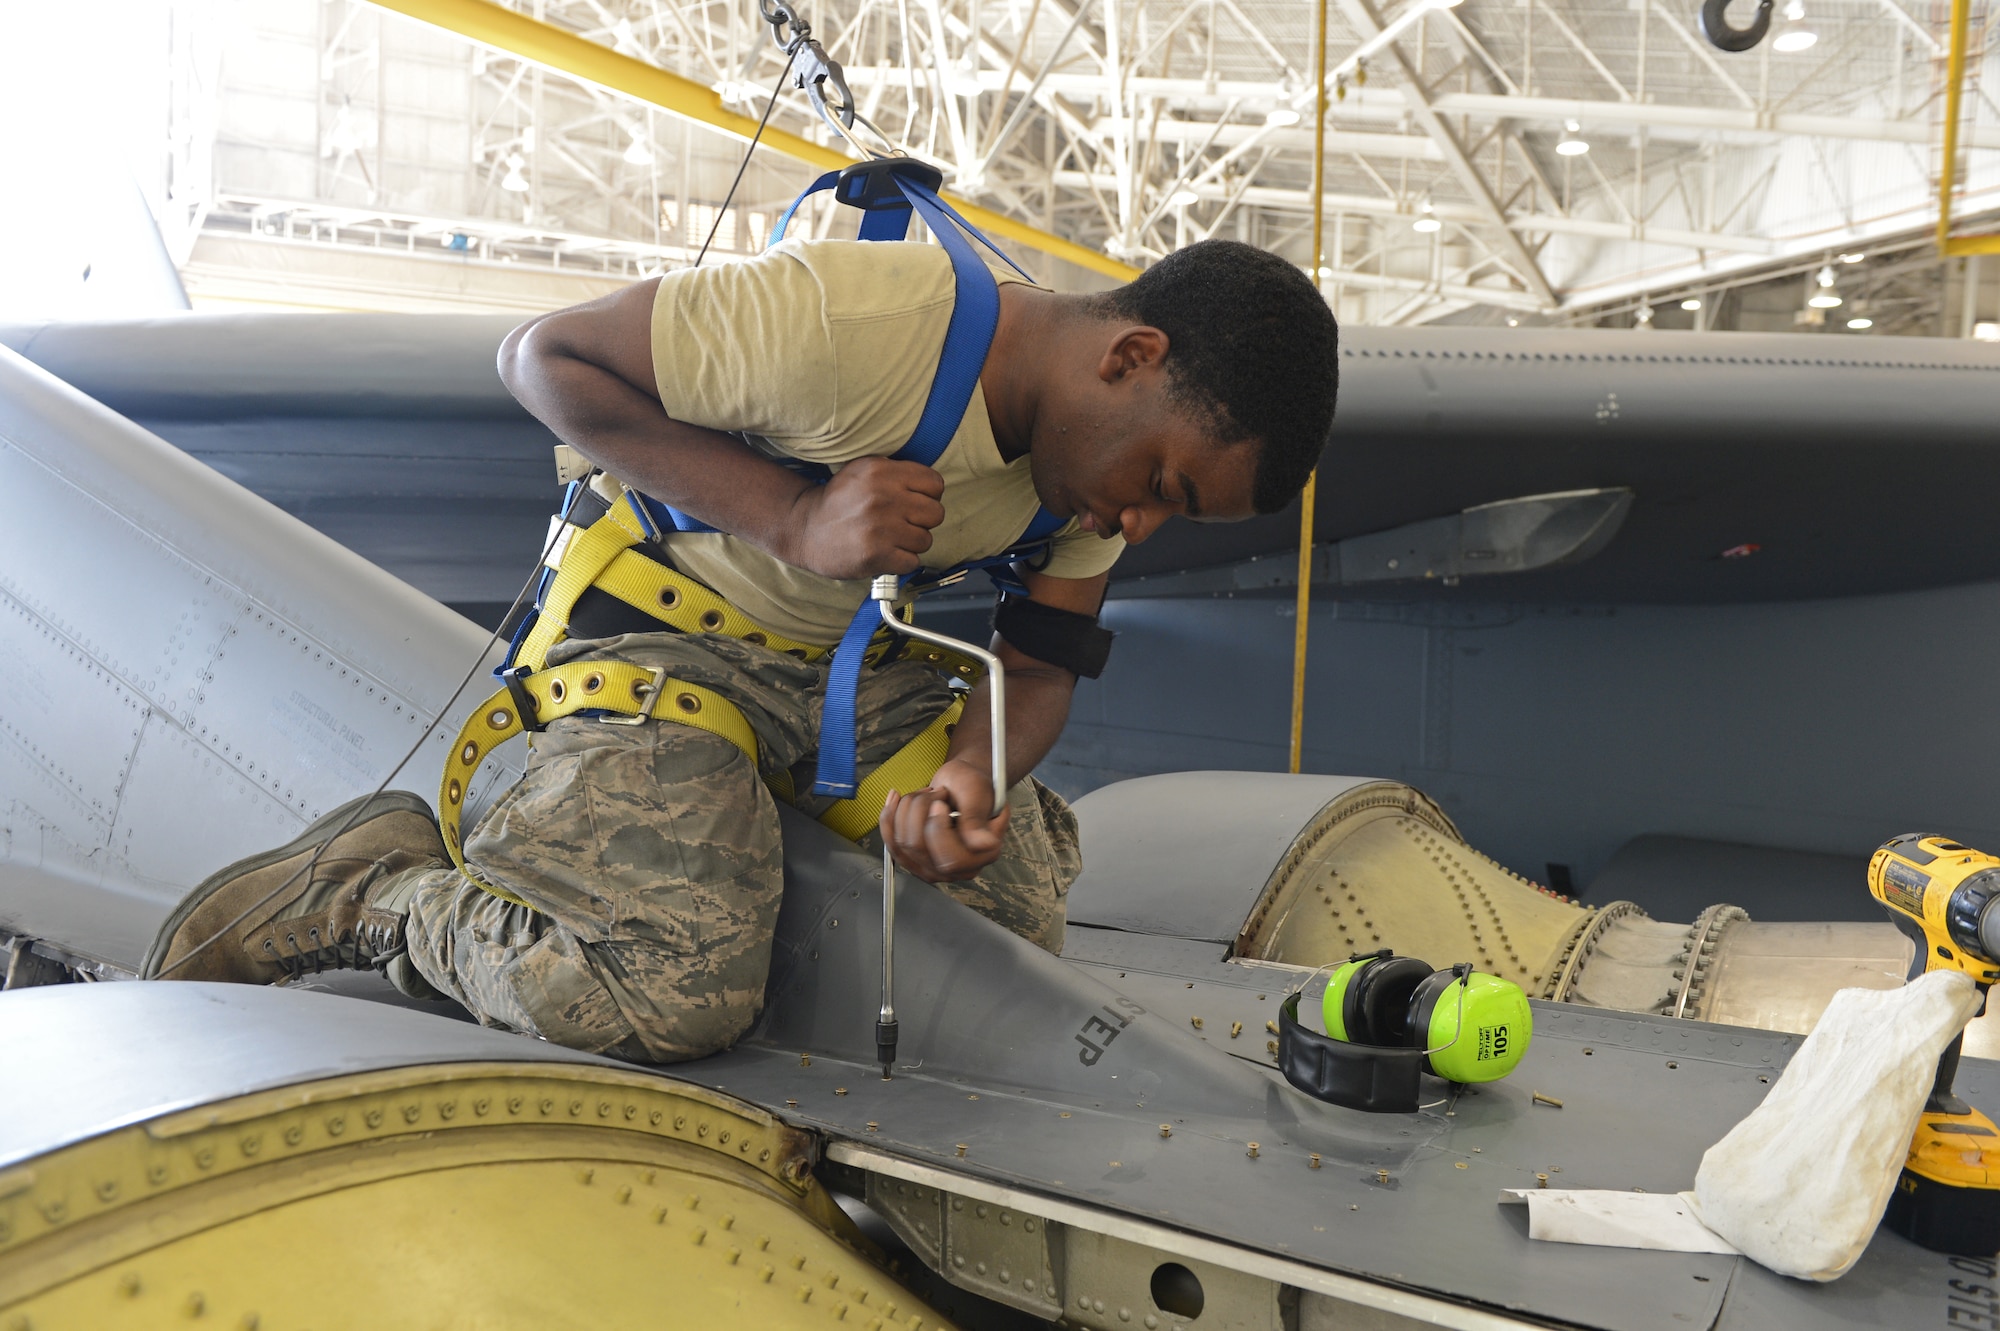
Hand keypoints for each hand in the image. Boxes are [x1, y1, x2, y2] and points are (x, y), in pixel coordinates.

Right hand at [782, 457, 945, 578]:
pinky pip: (912, 562)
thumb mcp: (863, 471)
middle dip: (922, 521)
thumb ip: (896, 472)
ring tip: (890, 539)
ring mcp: (880, 528)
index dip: (928, 495)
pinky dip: (901, 562)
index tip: (913, 502)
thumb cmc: (838, 501)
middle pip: (936, 513)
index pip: (935, 483)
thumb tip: (933, 486)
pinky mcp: (876, 555)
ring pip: (926, 540)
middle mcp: (883, 497)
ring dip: (911, 543)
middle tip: (901, 523)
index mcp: (881, 471)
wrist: (804, 529)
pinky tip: (885, 554)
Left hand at [879, 759, 1010, 882]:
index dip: (938, 829)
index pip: (951, 859)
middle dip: (920, 809)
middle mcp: (960, 867)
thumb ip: (976, 819)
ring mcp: (936, 867)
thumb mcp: (977, 794)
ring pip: (902, 843)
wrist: (959, 784)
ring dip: (907, 809)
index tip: (939, 803)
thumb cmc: (972, 785)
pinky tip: (895, 800)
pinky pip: (892, 844)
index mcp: (983, 854)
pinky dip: (889, 818)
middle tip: (936, 792)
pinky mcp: (916, 860)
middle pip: (919, 848)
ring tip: (925, 794)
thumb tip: (985, 844)